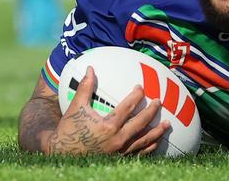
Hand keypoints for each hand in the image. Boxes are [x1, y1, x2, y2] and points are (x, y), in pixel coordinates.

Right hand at [45, 66, 170, 154]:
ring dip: (157, 132)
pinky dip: (149, 147)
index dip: (137, 96)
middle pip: (141, 123)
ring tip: (168, 124)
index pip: (128, 107)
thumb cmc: (68, 129)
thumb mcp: (76, 107)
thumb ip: (85, 88)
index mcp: (108, 125)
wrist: (61, 153)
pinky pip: (138, 154)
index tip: (141, 88)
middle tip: (159, 102)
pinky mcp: (119, 159)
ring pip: (143, 141)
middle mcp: (117, 139)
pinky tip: (156, 141)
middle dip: (152, 111)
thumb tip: (90, 68)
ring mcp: (119, 152)